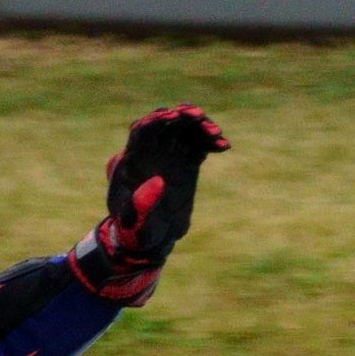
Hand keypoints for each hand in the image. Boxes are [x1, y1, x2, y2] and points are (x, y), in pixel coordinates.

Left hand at [75, 105, 228, 301]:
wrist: (150, 239)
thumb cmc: (135, 232)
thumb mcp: (134, 224)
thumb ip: (140, 205)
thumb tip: (158, 181)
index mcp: (131, 161)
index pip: (142, 131)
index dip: (157, 120)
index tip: (174, 116)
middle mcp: (150, 154)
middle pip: (165, 124)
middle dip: (181, 117)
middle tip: (199, 117)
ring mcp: (169, 158)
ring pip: (184, 131)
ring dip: (200, 126)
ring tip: (216, 133)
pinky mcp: (186, 165)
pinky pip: (199, 146)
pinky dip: (210, 142)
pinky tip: (223, 144)